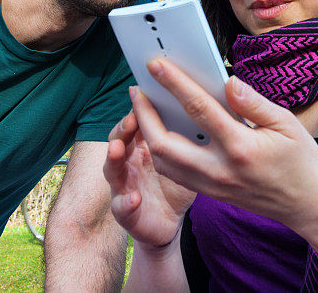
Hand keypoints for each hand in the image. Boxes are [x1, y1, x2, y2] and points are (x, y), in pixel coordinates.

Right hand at [103, 110, 195, 247]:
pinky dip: (125, 202)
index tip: (143, 96)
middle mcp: (127, 163)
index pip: (133, 123)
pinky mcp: (125, 212)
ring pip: (111, 169)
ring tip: (117, 149)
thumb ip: (188, 136)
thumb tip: (206, 106)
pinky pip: (120, 207)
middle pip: (117, 140)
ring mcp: (122, 186)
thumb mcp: (185, 157)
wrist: (169, 221)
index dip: (136, 111)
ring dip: (112, 158)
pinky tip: (135, 198)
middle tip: (131, 120)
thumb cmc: (177, 182)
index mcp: (140, 146)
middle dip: (121, 129)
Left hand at [129, 59, 317, 235]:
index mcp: (240, 147)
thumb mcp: (286, 123)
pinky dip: (160, 152)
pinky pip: (174, 173)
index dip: (174, 84)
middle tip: (136, 90)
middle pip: (164, 143)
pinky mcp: (210, 193)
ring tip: (143, 109)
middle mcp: (220, 169)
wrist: (309, 206)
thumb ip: (253, 102)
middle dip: (143, 115)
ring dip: (147, 134)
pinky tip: (159, 132)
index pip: (198, 109)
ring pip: (163, 162)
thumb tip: (227, 81)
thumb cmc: (301, 161)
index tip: (155, 65)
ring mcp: (212, 185)